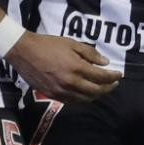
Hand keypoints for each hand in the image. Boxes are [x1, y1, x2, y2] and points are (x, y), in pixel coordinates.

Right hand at [6, 33, 121, 103]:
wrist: (24, 52)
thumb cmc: (49, 44)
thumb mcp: (71, 43)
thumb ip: (90, 54)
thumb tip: (105, 62)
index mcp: (76, 68)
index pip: (101, 77)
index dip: (113, 77)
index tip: (119, 74)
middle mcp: (71, 82)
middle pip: (96, 91)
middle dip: (108, 88)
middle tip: (114, 83)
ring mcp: (61, 91)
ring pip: (85, 99)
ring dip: (97, 95)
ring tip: (102, 89)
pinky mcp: (53, 95)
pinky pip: (73, 101)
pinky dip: (83, 99)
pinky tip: (87, 93)